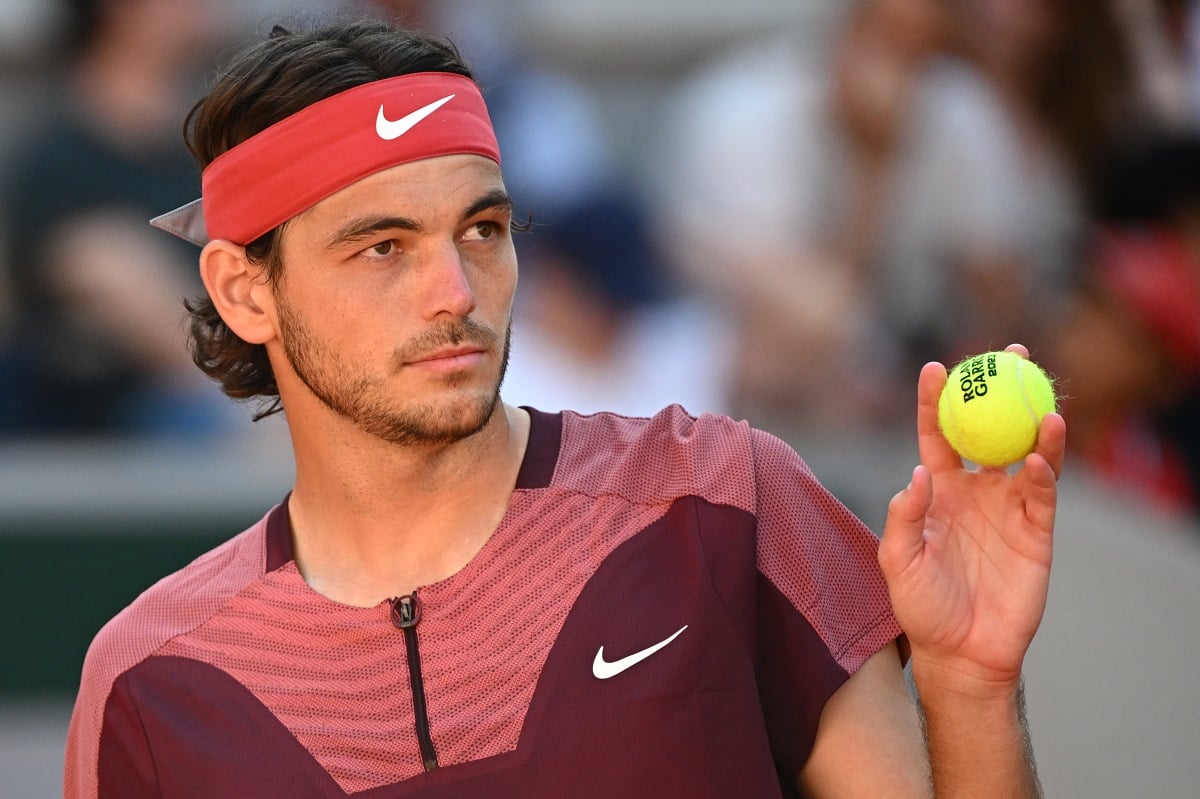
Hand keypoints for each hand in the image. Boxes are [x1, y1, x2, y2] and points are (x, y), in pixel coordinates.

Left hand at [878, 344, 1065, 693]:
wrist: (961, 653)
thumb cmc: (921, 607)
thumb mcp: (898, 562)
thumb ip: (903, 517)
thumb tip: (917, 473)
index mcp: (938, 492)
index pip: (938, 437)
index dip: (936, 402)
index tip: (934, 368)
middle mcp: (975, 492)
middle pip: (989, 431)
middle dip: (999, 392)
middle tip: (1009, 355)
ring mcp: (1007, 509)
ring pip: (1026, 455)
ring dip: (1035, 425)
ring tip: (1041, 397)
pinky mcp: (1036, 532)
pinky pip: (1044, 494)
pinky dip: (1047, 469)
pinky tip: (1043, 451)